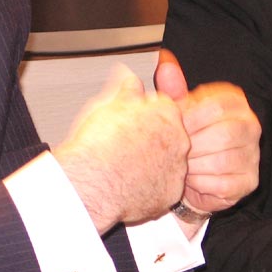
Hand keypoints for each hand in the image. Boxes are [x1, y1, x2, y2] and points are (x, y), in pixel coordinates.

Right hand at [53, 65, 188, 233]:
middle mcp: (179, 140)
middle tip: (128, 145)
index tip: (134, 122)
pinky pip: (163, 188)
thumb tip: (129, 78)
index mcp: (166, 113)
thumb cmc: (99, 143)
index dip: (146, 115)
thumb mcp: (109, 104)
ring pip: (168, 163)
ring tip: (125, 168)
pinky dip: (150, 188)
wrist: (93, 182)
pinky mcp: (170, 194)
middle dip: (152, 140)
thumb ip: (126, 90)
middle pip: (170, 136)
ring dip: (152, 164)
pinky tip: (130, 185)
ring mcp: (177, 169)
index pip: (165, 107)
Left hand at [154, 50, 260, 226]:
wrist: (189, 175)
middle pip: (223, 134)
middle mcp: (250, 126)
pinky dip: (201, 184)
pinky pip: (223, 184)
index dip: (190, 119)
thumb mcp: (179, 111)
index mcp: (235, 102)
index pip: (216, 106)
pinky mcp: (249, 181)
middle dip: (192, 145)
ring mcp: (253, 154)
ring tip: (182, 165)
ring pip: (222, 161)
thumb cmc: (187, 139)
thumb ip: (173, 88)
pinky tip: (192, 180)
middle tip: (176, 150)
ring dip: (194, 166)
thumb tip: (166, 62)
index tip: (175, 127)